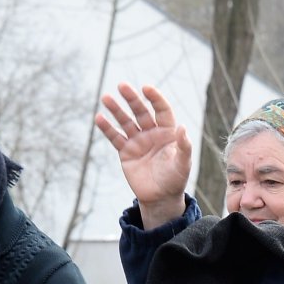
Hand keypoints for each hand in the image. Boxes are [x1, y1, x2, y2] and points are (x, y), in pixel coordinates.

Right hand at [95, 84, 190, 227]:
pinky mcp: (126, 151)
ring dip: (116, 110)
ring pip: (126, 121)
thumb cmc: (176, 180)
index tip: (146, 88)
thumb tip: (182, 127)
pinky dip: (107, 128)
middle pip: (141, 111)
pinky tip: (99, 118)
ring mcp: (138, 141)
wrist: (160, 198)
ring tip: (106, 98)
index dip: (155, 98)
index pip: (161, 110)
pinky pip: (115, 137)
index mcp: (168, 132)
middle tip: (122, 86)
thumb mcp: (183, 164)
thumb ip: (184, 146)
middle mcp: (152, 132)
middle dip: (132, 99)